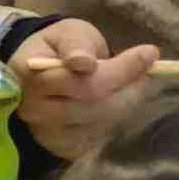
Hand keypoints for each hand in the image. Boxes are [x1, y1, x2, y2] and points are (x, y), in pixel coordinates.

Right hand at [12, 17, 158, 156]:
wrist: (37, 74)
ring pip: (103, 123)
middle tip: (142, 71)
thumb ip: (75, 44)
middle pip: (96, 106)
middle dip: (126, 87)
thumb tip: (83, 62)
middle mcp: (32, 107)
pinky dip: (115, 121)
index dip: (120, 71)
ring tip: (125, 86)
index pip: (83, 82)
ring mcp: (46, 131)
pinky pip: (101, 138)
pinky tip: (112, 105)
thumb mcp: (67, 33)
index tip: (149, 53)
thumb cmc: (56, 49)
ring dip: (124, 104)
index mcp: (29, 74)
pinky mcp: (60, 146)